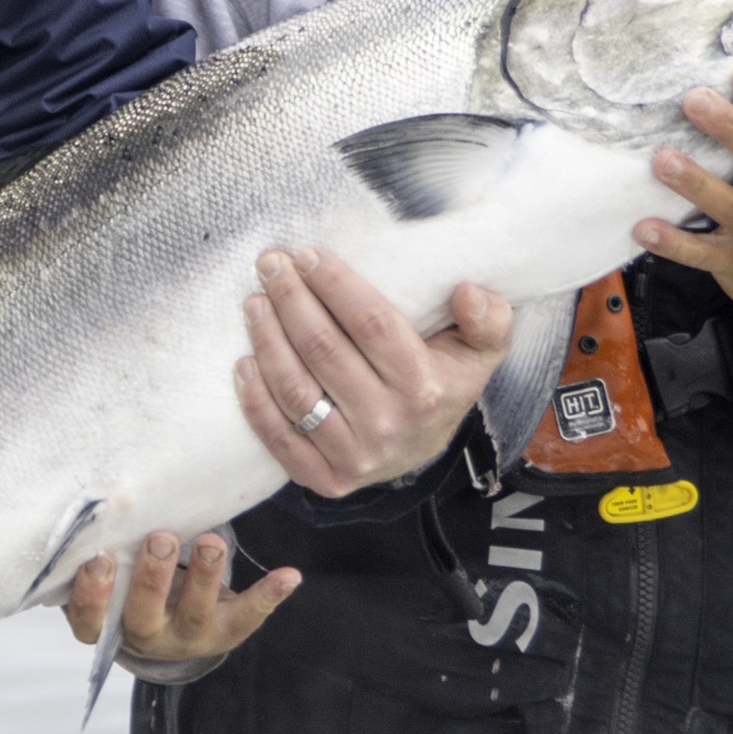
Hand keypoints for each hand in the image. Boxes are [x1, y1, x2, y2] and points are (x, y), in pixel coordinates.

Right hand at [63, 529, 296, 663]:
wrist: (172, 628)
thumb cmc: (130, 585)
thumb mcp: (111, 576)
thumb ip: (103, 549)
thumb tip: (99, 497)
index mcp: (109, 625)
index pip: (90, 619)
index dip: (92, 594)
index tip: (99, 559)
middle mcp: (148, 636)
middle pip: (144, 616)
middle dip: (152, 578)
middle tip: (160, 539)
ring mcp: (189, 637)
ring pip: (195, 614)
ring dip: (205, 577)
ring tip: (210, 542)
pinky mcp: (227, 632)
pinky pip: (248, 615)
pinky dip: (269, 594)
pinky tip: (289, 575)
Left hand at [235, 247, 514, 496]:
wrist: (425, 449)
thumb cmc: (444, 382)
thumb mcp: (481, 350)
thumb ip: (489, 318)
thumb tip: (468, 291)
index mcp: (426, 388)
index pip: (371, 324)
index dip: (334, 284)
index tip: (307, 254)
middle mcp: (389, 425)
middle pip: (324, 351)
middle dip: (291, 300)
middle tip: (270, 265)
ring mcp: (356, 457)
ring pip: (296, 391)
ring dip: (267, 341)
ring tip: (254, 304)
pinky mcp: (326, 479)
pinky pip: (280, 438)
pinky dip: (255, 400)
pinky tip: (244, 362)